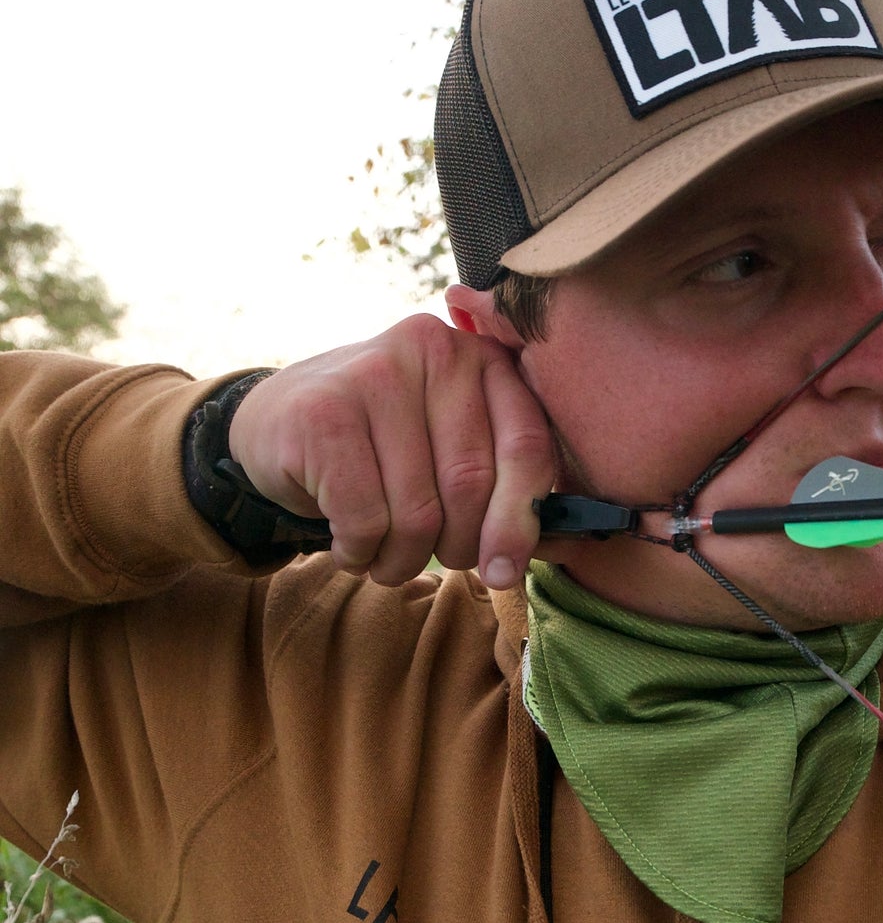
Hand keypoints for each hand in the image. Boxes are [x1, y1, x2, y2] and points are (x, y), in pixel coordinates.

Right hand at [225, 314, 555, 586]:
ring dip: (401, 560)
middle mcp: (435, 350)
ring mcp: (374, 373)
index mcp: (482, 358)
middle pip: (471, 486)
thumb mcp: (451, 448)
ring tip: (384, 558)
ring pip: (418, 513)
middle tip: (434, 561)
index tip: (507, 572)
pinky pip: (365, 519)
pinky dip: (359, 552)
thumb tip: (568, 544)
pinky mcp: (322, 413)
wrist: (275, 423)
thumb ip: (508, 486)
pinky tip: (349, 545)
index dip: (521, 521)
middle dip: (457, 548)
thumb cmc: (382, 448)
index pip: (526, 445)